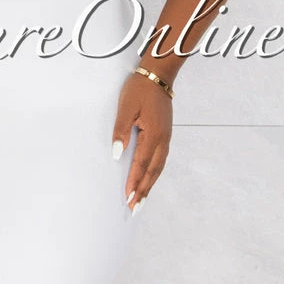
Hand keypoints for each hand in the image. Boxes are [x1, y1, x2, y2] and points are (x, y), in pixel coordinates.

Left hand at [112, 71, 172, 213]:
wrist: (158, 76)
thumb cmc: (139, 90)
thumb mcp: (125, 107)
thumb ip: (120, 131)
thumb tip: (117, 154)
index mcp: (153, 135)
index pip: (141, 165)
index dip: (134, 183)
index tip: (128, 198)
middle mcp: (162, 141)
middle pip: (152, 172)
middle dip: (143, 190)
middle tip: (135, 208)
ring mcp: (166, 138)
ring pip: (158, 168)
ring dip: (150, 184)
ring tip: (141, 199)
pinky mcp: (166, 135)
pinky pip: (161, 160)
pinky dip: (155, 173)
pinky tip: (150, 178)